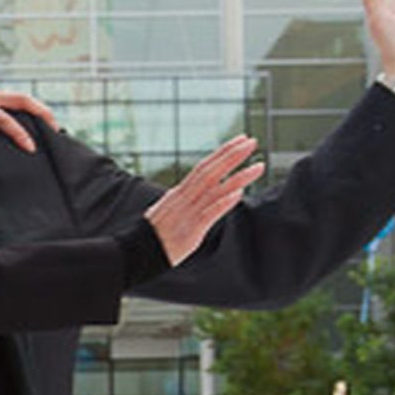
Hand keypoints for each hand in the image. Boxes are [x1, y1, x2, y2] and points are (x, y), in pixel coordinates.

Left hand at [0, 68, 55, 154]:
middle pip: (22, 100)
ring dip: (36, 110)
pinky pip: (10, 100)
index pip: (3, 119)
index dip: (18, 133)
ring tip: (50, 126)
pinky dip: (24, 109)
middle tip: (56, 130)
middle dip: (42, 113)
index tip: (31, 147)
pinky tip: (27, 121)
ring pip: (18, 99)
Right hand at [146, 136, 264, 264]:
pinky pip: (209, 214)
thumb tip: (203, 192)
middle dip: (232, 156)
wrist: (136, 254)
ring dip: (238, 176)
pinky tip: (238, 193)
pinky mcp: (191, 231)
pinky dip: (223, 202)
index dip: (222, 152)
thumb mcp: (169, 211)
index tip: (239, 140)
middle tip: (251, 142)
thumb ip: (187, 201)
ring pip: (215, 190)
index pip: (204, 166)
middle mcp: (184, 199)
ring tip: (258, 166)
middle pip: (211, 171)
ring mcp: (187, 214)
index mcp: (179, 193)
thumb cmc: (154, 235)